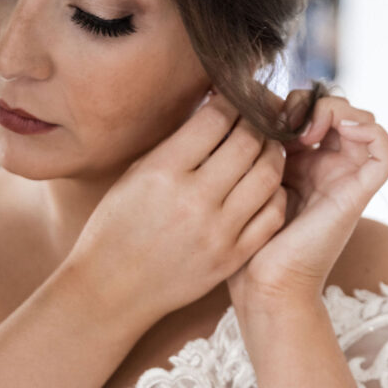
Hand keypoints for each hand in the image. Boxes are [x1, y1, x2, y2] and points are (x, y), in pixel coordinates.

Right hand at [65, 89, 286, 324]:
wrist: (112, 289)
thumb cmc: (116, 227)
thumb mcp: (135, 176)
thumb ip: (175, 145)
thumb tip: (214, 110)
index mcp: (162, 172)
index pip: (215, 119)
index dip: (232, 100)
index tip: (235, 97)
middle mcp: (193, 199)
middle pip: (248, 142)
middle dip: (258, 120)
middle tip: (259, 115)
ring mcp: (217, 232)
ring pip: (268, 175)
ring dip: (273, 153)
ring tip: (267, 146)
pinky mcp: (232, 257)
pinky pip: (271, 214)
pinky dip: (275, 192)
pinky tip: (266, 184)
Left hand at [226, 87, 387, 315]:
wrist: (263, 285)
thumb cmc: (246, 242)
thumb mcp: (244, 182)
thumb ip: (253, 148)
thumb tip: (242, 106)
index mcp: (300, 164)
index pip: (309, 111)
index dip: (290, 101)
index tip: (262, 114)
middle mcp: (327, 169)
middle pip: (337, 111)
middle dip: (312, 102)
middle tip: (284, 118)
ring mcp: (345, 180)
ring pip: (362, 122)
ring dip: (336, 111)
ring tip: (306, 127)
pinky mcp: (359, 194)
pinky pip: (386, 153)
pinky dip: (369, 130)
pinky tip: (335, 131)